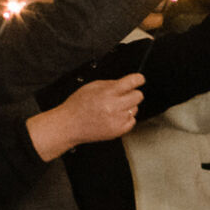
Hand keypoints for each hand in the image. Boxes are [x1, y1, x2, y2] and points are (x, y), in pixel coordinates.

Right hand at [28, 75, 142, 160]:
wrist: (69, 125)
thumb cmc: (77, 106)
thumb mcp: (91, 87)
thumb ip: (110, 83)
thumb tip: (127, 82)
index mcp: (107, 93)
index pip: (131, 83)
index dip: (138, 79)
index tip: (140, 79)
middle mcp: (114, 106)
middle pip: (138, 96)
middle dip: (132, 94)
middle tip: (122, 96)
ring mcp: (118, 119)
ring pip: (135, 108)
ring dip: (127, 106)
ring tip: (112, 108)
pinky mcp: (120, 130)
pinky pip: (132, 120)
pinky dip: (125, 118)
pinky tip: (113, 117)